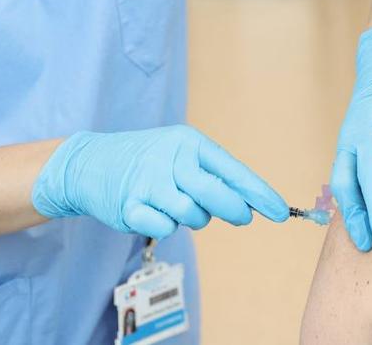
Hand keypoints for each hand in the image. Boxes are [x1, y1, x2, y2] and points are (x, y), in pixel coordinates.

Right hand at [32, 125, 288, 238]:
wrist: (90, 163)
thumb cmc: (147, 160)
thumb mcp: (179, 153)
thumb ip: (211, 175)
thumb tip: (248, 203)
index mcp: (187, 142)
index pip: (232, 169)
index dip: (259, 193)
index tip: (282, 212)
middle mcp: (169, 158)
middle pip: (214, 193)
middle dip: (234, 210)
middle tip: (243, 217)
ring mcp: (148, 182)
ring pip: (191, 215)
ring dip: (194, 218)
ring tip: (180, 205)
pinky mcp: (130, 206)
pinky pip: (165, 228)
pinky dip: (166, 226)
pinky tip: (154, 212)